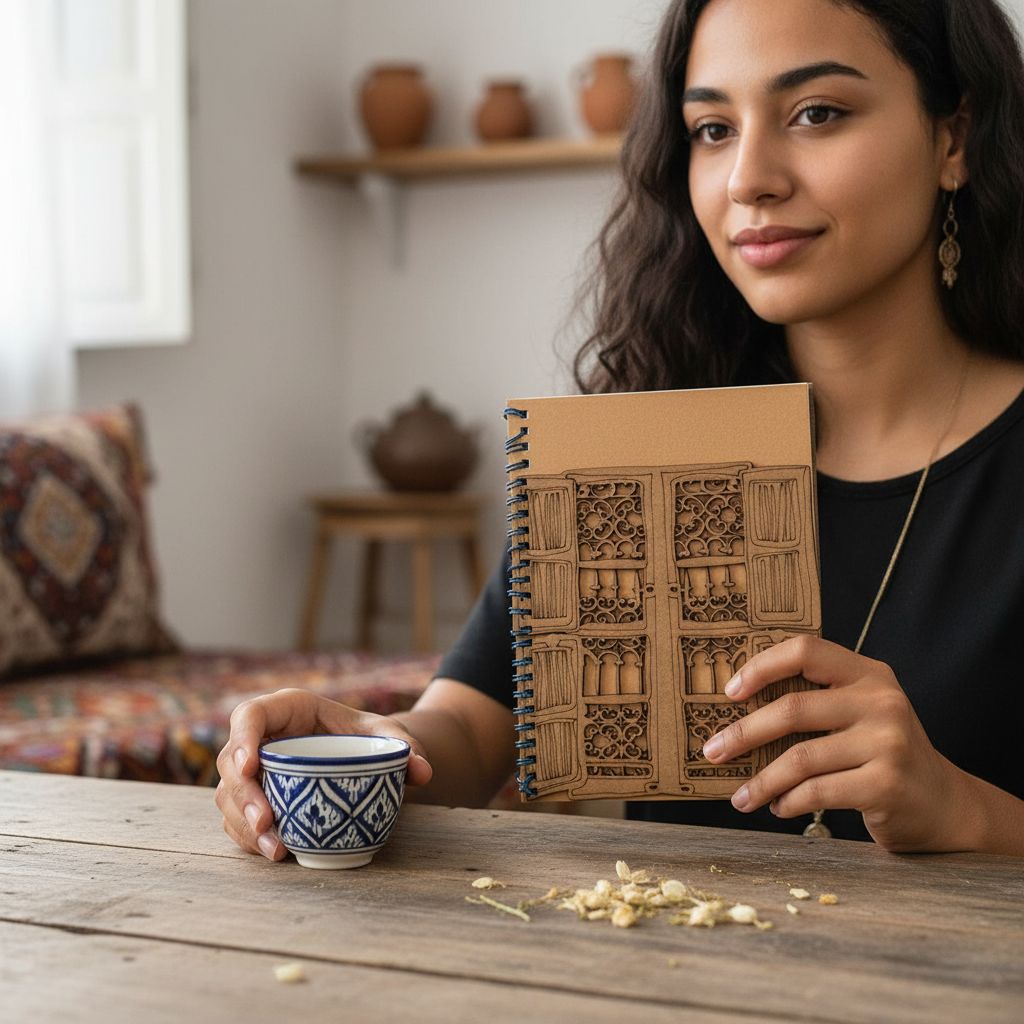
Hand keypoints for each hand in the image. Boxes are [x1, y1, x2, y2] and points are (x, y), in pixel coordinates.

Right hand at [215, 688, 432, 859]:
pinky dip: (251, 839)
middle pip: (232, 761)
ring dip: (246, 825)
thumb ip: (406, 747)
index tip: (251, 766)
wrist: (366, 758)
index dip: (242, 738)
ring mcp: (256, 771)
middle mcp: (265, 738)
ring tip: (276, 849)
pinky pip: (239, 820)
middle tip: (266, 822)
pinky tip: (275, 853)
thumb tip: (424, 771)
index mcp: (289, 709)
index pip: (250, 715)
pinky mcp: (256, 799)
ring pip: (230, 795)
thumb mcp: (390, 735)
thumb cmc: (370, 738)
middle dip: (243, 794)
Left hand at [699, 636, 966, 851]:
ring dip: (761, 781)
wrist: (945, 805)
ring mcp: (887, 743)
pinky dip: (788, 802)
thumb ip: (818, 701)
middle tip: (712, 751)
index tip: (730, 691)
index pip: (805, 650)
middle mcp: (882, 701)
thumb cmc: (884, 755)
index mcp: (869, 673)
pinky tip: (779, 808)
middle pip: (792, 709)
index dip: (761, 666)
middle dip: (743, 733)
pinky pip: (817, 791)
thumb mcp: (861, 713)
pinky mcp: (887, 784)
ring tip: (741, 797)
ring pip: (800, 758)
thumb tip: (736, 710)